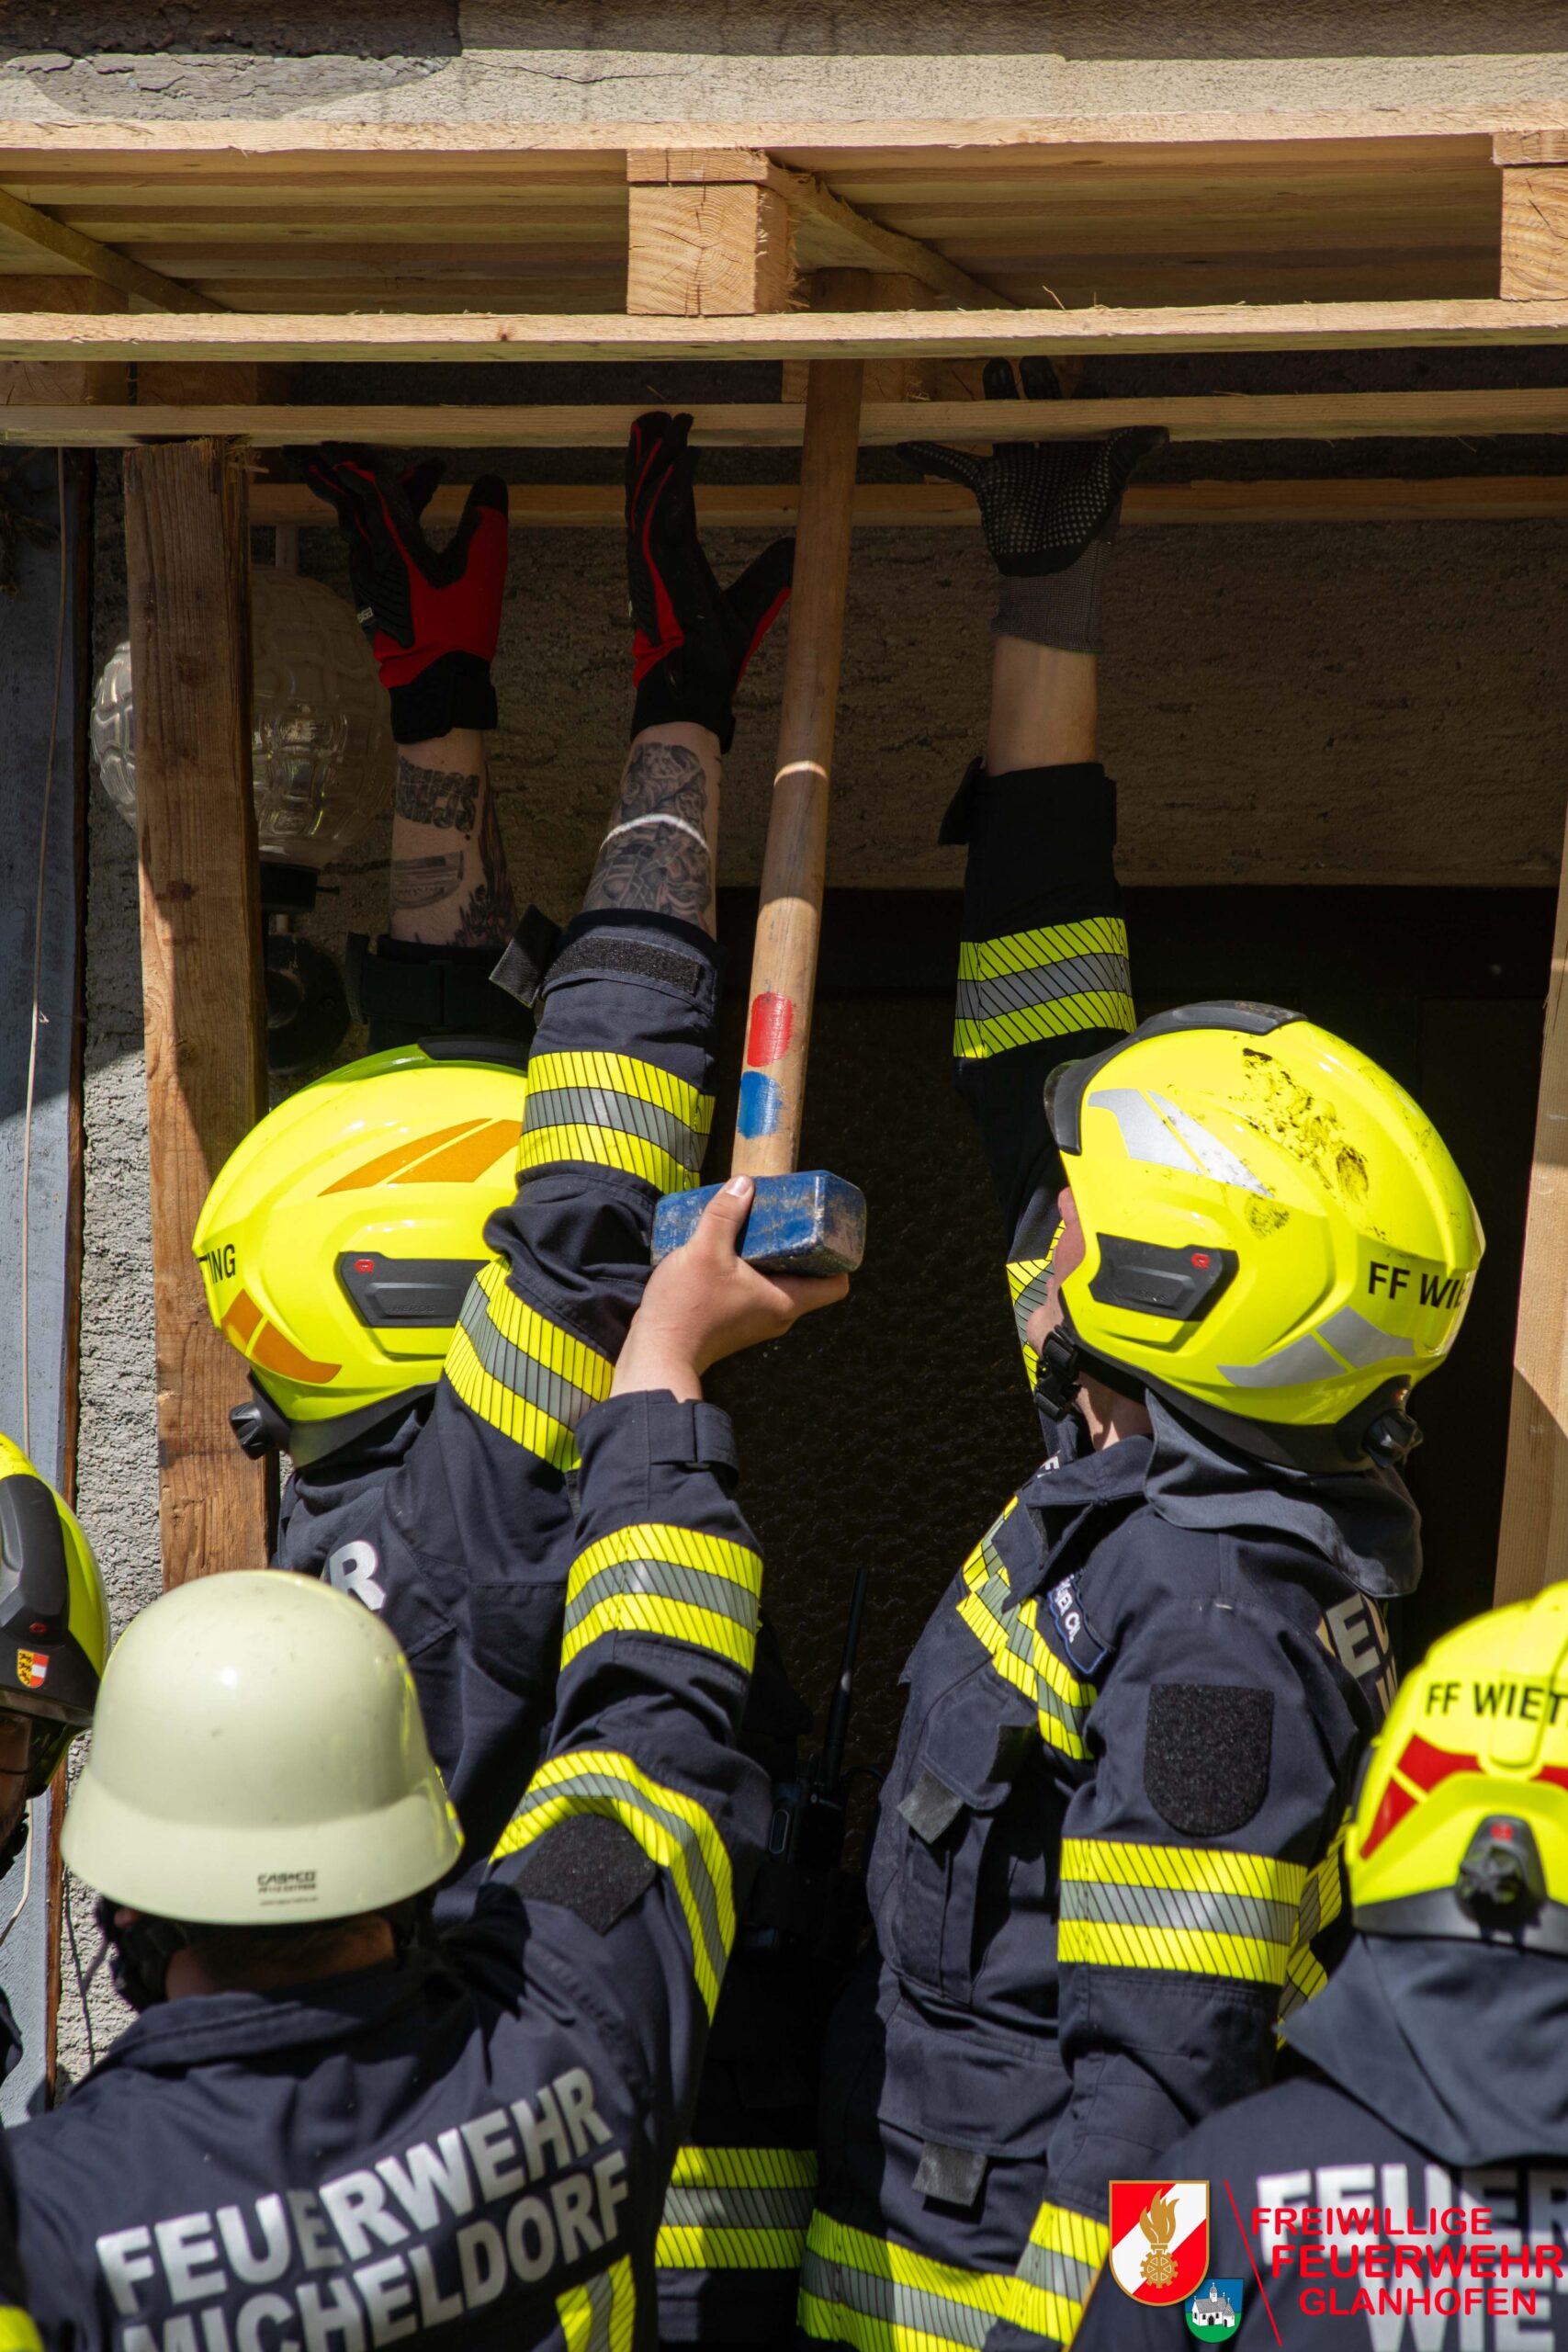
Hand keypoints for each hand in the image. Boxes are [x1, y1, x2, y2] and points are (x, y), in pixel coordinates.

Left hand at [301, 445, 508, 742]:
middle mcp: (372, 559)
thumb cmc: (457, 630)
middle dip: (330, 475)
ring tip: (349, 479)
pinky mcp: (375, 599)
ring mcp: (370, 581)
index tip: (342, 442)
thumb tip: (490, 481)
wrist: (434, 685)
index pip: (369, 490)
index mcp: (395, 546)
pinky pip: (365, 549)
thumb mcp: (482, 571)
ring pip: (355, 528)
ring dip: (354, 499)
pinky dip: (371, 528)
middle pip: (347, 505)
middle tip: (310, 451)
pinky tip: (380, 530)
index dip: (360, 461)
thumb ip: (486, 521)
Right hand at [613, 1178, 848, 1400]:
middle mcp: (779, 1315)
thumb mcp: (705, 1250)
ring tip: (750, 1226)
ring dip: (768, 1255)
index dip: (836, 1254)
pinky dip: (749, 1269)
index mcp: (787, 1301)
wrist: (657, 1355)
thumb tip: (744, 1183)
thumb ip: (725, 1214)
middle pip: (806, 1276)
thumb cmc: (687, 1307)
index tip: (819, 1227)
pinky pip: (756, 1290)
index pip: (836, 1284)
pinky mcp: (737, 1323)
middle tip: (780, 1216)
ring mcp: (758, 1322)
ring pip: (778, 1282)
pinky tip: (727, 1249)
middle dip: (796, 1244)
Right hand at [626, 411, 793, 751]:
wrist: (695, 685)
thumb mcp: (753, 602)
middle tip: (655, 415)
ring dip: (658, 458)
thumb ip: (771, 572)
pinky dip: (674, 485)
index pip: (669, 503)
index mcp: (674, 560)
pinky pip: (665, 517)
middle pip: (648, 491)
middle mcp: (657, 556)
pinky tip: (685, 456)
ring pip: (650, 496)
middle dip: (649, 452)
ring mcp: (654, 561)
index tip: (674, 438)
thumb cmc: (714, 654)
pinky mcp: (662, 569)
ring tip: (666, 422)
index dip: (669, 470)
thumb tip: (797, 546)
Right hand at [898, 360, 1166, 575]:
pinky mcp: (991, 485)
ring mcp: (1018, 466)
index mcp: (1081, 449)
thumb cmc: (1083, 531)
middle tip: (1029, 354)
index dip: (1078, 387)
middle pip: (1039, 406)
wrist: (1051, 573)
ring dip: (997, 398)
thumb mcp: (1105, 488)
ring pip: (1004, 423)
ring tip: (994, 367)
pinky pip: (960, 465)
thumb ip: (1125, 456)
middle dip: (1036, 381)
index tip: (1076, 364)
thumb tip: (1160, 431)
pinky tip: (908, 444)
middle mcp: (1050, 452)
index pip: (1080, 407)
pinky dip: (935, 456)